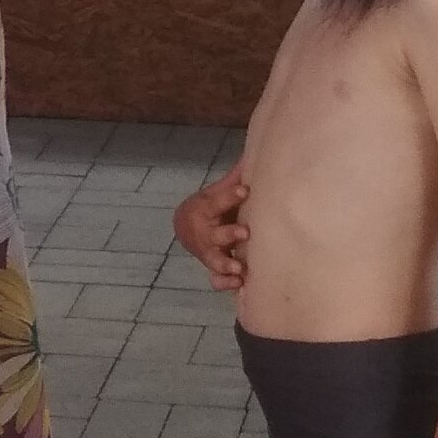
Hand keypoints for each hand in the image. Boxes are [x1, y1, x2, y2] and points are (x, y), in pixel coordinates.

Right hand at [174, 171, 248, 292]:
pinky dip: (224, 283)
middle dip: (229, 234)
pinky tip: (238, 284)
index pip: (217, 202)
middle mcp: (206, 233)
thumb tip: (252, 154)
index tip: (245, 190)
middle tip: (244, 233)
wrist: (185, 227)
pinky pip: (216, 279)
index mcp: (206, 210)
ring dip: (226, 263)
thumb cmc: (210, 208)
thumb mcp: (216, 192)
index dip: (230, 196)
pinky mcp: (214, 268)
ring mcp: (209, 252)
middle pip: (215, 235)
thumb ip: (233, 180)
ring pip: (214, 259)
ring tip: (239, 267)